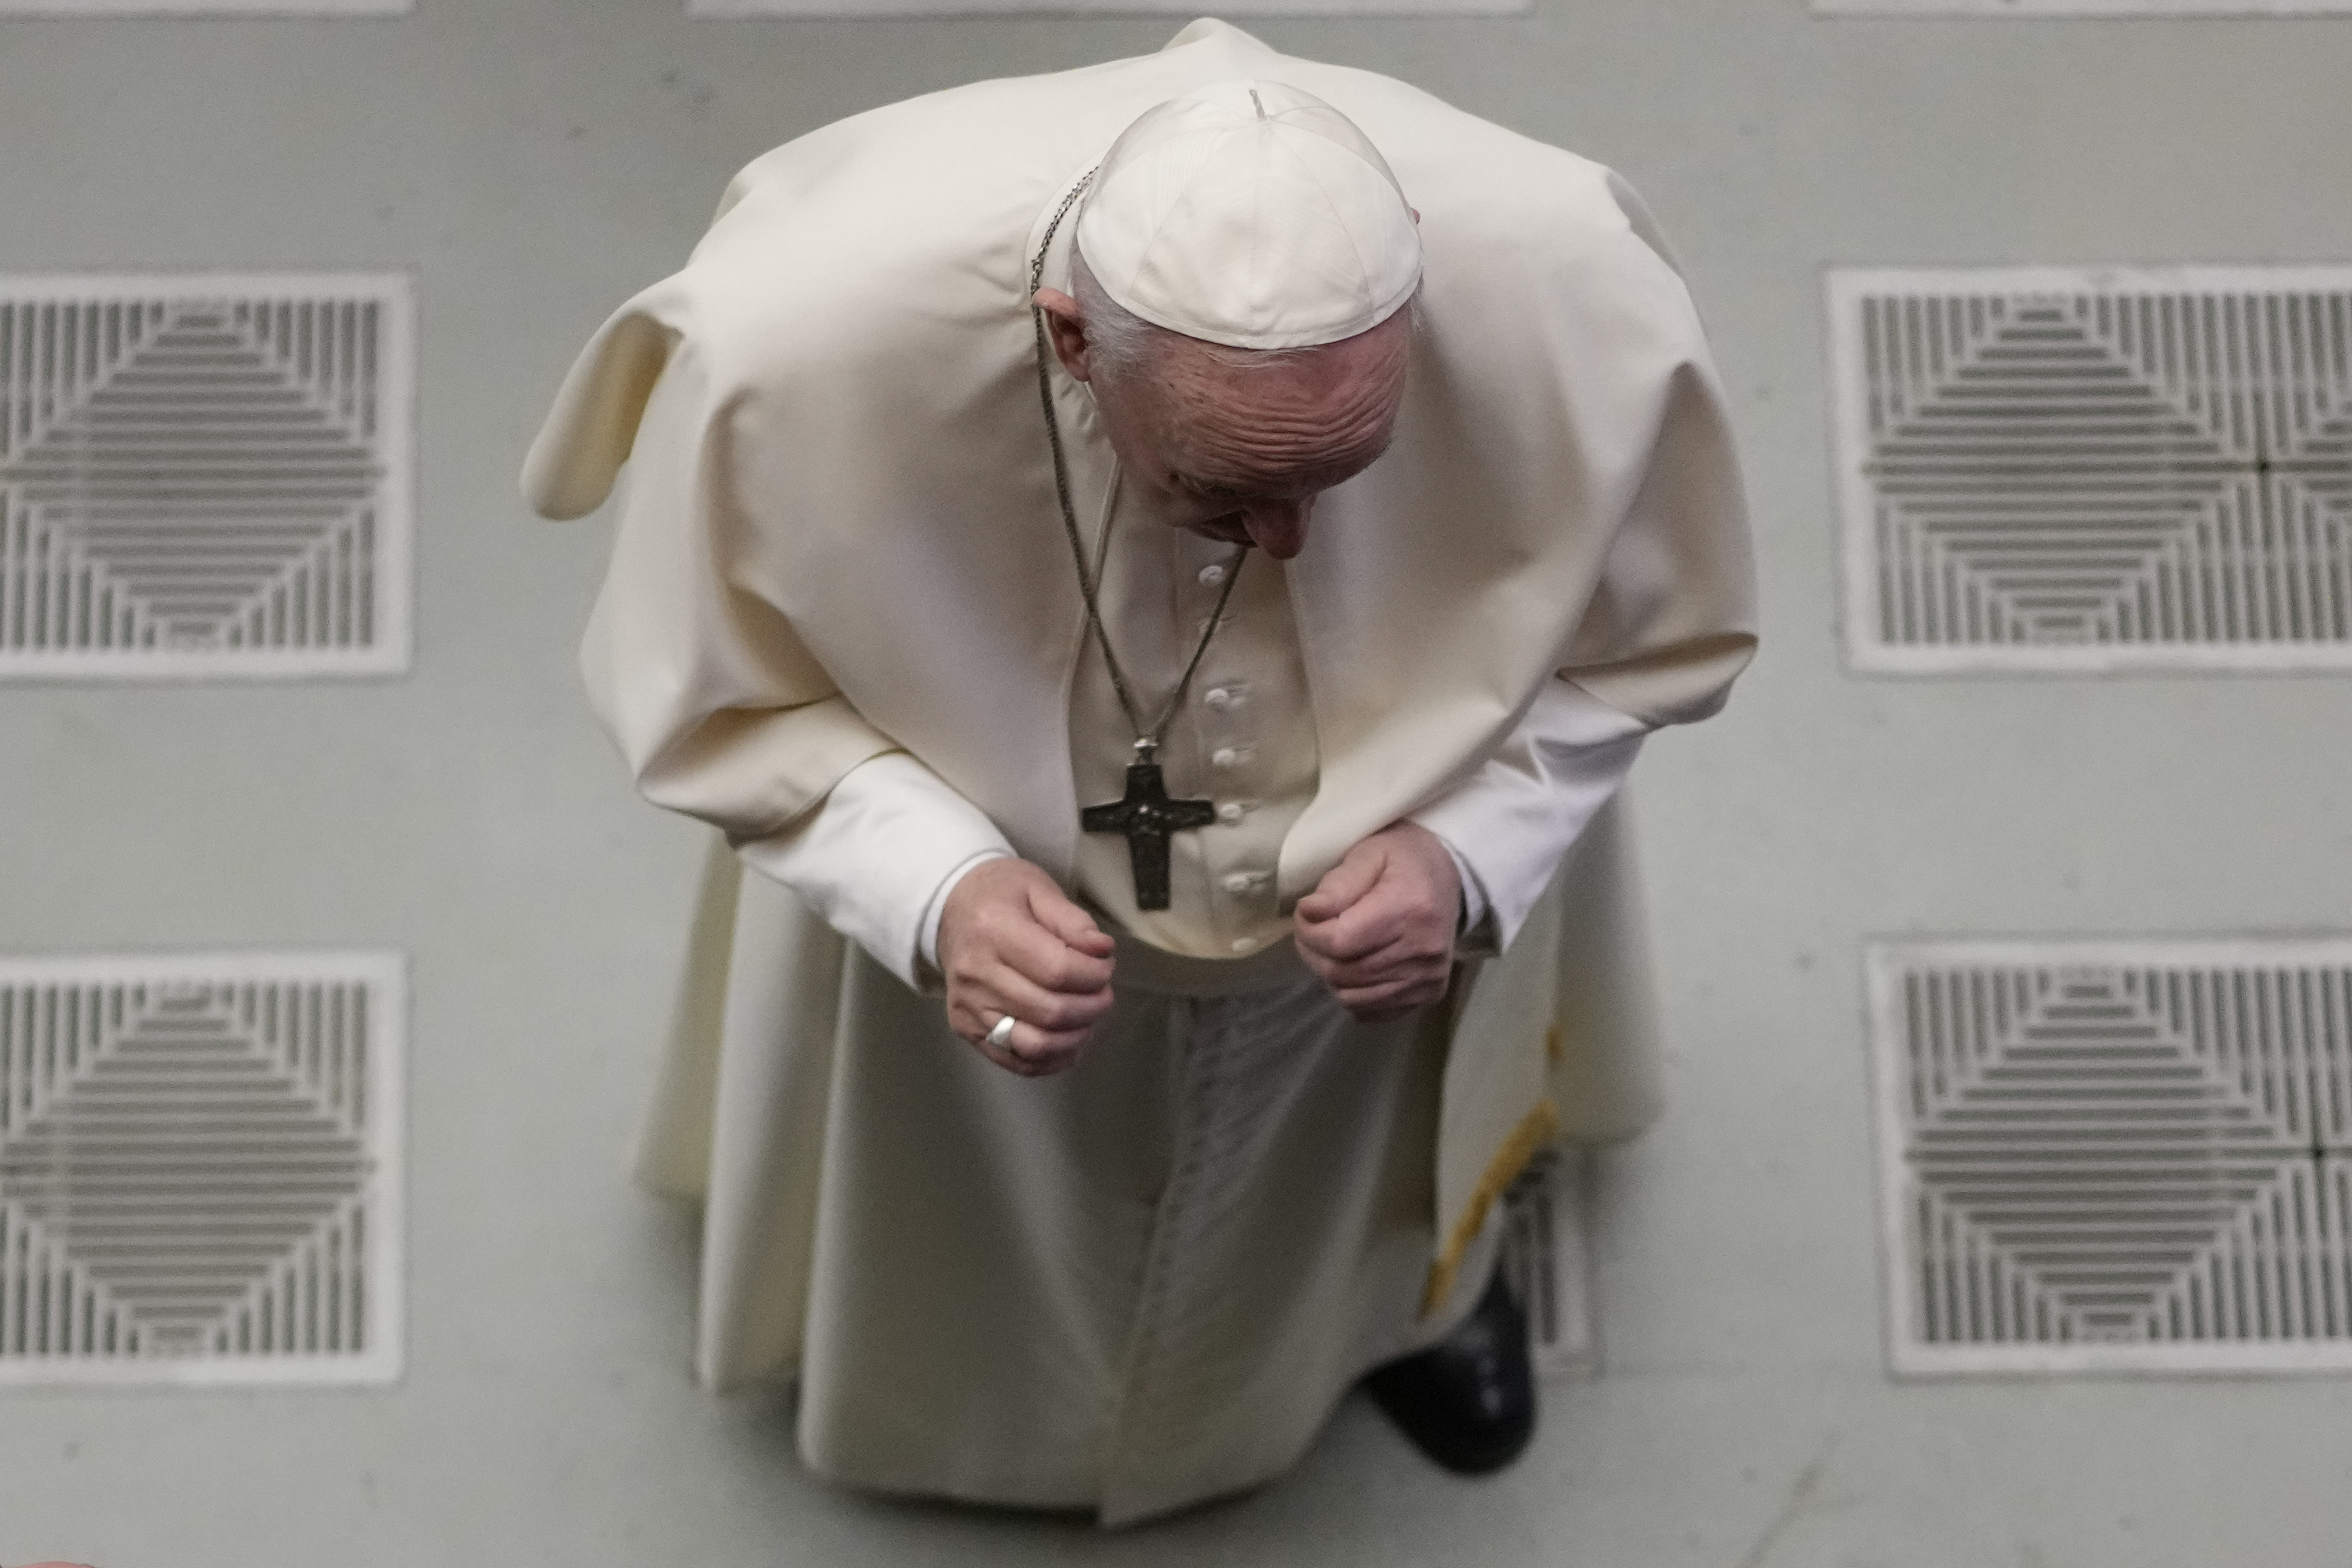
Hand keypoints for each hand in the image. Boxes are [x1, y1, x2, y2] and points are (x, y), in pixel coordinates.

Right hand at [938, 858, 1116, 1075]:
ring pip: (1033, 1044)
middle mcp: (975, 973)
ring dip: (1073, 1037)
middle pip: (1049, 1011)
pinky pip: (1013, 1060)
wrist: (951, 909)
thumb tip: (1102, 951)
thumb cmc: (1000, 895)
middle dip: (1091, 1007)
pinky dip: (1049, 1059)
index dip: (1094, 976)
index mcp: (993, 930)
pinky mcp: (965, 1028)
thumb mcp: (1039, 889)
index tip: (1106, 966)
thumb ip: (1073, 922)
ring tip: (1087, 1017)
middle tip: (1103, 993)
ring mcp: (967, 1006)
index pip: (1057, 970)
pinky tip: (1067, 1040)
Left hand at [1293, 822, 1460, 1022]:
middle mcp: (1424, 949)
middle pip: (1343, 972)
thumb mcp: (1369, 853)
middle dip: (1313, 953)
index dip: (1309, 933)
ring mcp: (1429, 977)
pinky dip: (1352, 993)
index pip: (1340, 941)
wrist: (1450, 876)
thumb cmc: (1404, 859)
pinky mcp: (1429, 993)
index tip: (1304, 915)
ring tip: (1330, 948)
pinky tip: (1353, 967)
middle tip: (1310, 931)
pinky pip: (1372, 1011)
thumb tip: (1309, 913)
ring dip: (1329, 975)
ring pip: (1352, 997)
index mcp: (1410, 908)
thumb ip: (1338, 884)